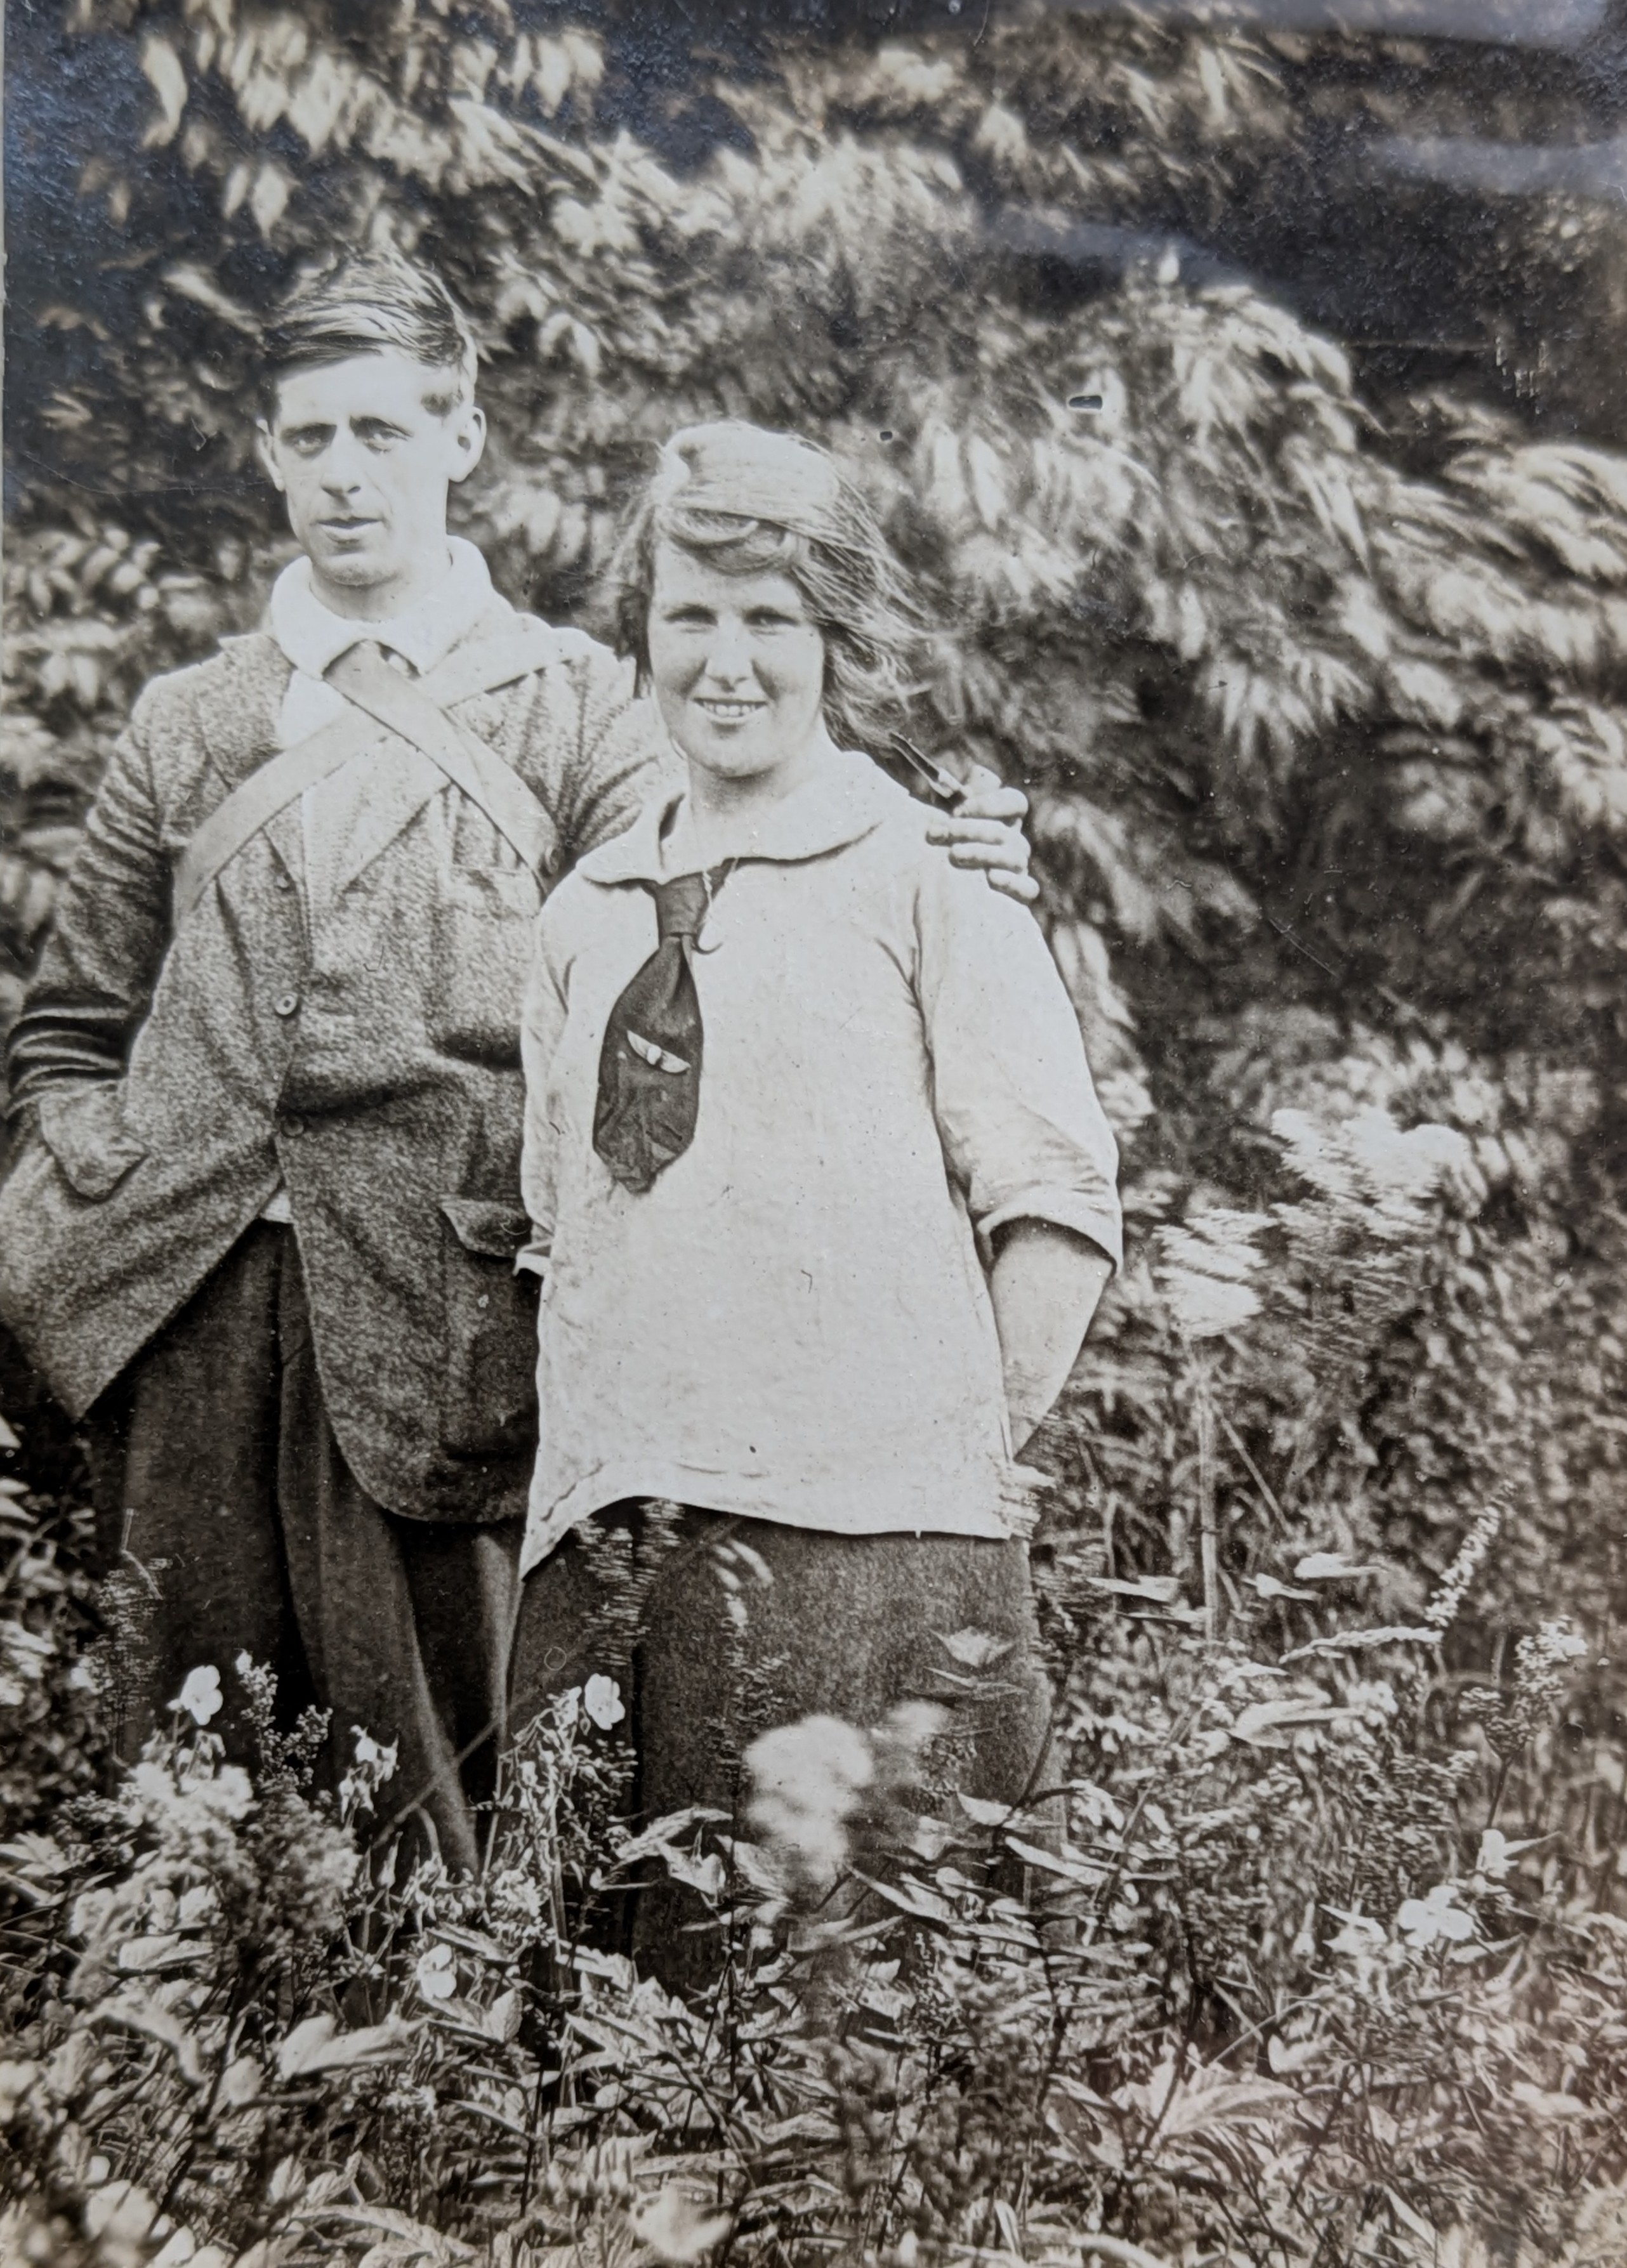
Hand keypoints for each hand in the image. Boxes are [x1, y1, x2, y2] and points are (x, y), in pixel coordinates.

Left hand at [924, 763, 1037, 902]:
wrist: (936, 890)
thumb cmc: (942, 846)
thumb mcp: (942, 817)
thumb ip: (955, 794)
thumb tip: (975, 772)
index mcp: (1003, 820)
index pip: (1015, 802)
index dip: (990, 803)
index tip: (958, 810)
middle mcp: (1014, 842)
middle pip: (1008, 831)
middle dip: (972, 829)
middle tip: (942, 832)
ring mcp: (1018, 869)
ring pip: (1015, 857)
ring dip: (983, 852)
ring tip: (954, 854)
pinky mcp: (1018, 894)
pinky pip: (1028, 888)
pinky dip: (1013, 882)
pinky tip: (991, 879)